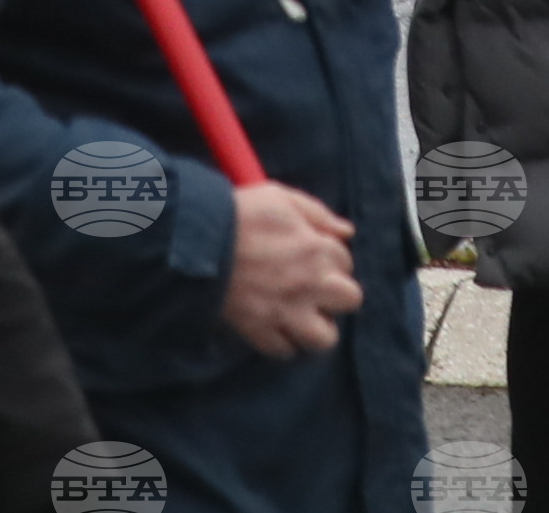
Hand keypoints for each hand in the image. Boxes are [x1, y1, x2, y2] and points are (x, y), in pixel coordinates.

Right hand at [218, 181, 361, 357]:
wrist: (197, 241)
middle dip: (336, 294)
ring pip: (324, 339)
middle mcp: (309, 284)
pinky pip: (285, 351)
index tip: (315, 257)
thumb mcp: (281, 198)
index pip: (347, 261)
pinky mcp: (260, 331)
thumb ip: (318, 214)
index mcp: (316, 249)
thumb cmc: (240, 213)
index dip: (333, 258)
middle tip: (315, 289)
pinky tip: (274, 325)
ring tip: (301, 316)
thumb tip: (347, 232)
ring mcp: (286, 312)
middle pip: (351, 300)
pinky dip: (282, 342)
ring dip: (317, 327)